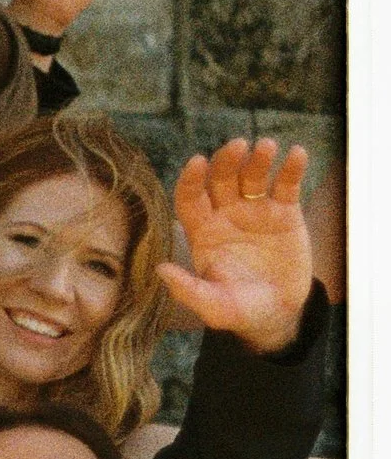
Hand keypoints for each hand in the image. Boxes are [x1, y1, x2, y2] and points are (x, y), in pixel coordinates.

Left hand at [161, 138, 314, 353]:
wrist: (278, 313)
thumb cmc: (240, 310)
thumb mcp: (215, 307)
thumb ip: (189, 290)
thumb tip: (160, 270)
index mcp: (203, 232)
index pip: (190, 199)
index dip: (191, 180)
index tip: (196, 162)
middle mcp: (226, 215)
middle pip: (221, 180)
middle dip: (227, 161)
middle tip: (238, 146)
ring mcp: (255, 210)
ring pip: (253, 176)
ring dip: (259, 159)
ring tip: (267, 147)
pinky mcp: (285, 212)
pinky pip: (286, 185)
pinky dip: (292, 169)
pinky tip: (298, 154)